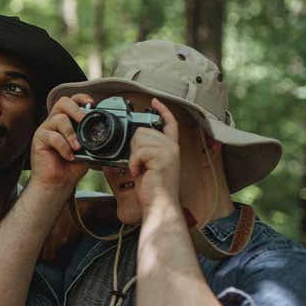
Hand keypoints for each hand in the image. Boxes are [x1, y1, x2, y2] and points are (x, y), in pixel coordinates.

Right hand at [29, 93, 89, 191]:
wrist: (57, 184)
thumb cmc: (70, 167)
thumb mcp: (88, 151)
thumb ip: (94, 140)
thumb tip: (110, 135)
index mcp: (67, 122)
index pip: (72, 101)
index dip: (82, 98)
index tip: (92, 104)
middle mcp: (54, 122)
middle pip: (63, 102)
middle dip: (77, 110)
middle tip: (84, 121)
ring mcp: (46, 130)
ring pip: (59, 119)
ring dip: (71, 133)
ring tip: (77, 148)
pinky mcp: (38, 139)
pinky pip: (53, 136)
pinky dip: (64, 147)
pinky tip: (68, 157)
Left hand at [129, 98, 180, 212]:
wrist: (159, 205)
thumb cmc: (153, 190)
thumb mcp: (148, 166)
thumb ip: (145, 151)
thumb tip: (133, 141)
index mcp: (170, 148)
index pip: (169, 123)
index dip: (162, 110)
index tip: (154, 101)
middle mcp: (172, 147)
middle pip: (144, 130)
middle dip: (135, 147)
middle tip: (140, 165)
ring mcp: (169, 151)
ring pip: (140, 139)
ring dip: (134, 156)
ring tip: (142, 170)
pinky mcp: (163, 157)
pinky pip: (139, 151)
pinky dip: (134, 163)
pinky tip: (140, 173)